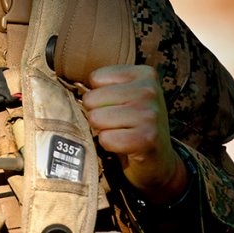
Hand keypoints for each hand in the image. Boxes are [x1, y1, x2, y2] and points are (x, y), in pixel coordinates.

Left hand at [82, 64, 188, 203]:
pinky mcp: (146, 138)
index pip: (95, 78)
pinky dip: (110, 145)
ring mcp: (149, 114)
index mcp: (144, 74)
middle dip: (98, 115)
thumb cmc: (134, 124)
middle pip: (92, 98)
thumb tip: (74, 87)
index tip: (117, 107)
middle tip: (117, 123)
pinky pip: (106, 138)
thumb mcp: (125, 96)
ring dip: (104, 130)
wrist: (159, 159)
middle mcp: (149, 90)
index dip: (98, 97)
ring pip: (96, 118)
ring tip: (121, 133)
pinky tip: (125, 146)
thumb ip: (104, 86)